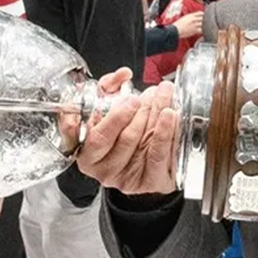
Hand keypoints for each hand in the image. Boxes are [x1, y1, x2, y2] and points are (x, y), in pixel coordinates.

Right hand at [72, 69, 178, 195]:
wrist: (144, 161)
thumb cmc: (122, 132)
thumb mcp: (108, 109)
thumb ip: (109, 89)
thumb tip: (122, 74)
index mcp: (87, 154)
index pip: (96, 138)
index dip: (113, 118)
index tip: (127, 100)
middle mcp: (104, 170)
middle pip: (124, 138)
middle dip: (138, 111)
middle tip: (147, 95)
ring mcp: (127, 180)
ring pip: (142, 143)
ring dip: (154, 115)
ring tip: (162, 96)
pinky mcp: (150, 183)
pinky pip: (159, 156)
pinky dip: (165, 133)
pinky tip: (170, 116)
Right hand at [172, 11, 203, 38]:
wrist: (175, 30)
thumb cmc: (178, 25)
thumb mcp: (184, 18)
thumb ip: (190, 17)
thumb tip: (195, 18)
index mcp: (191, 15)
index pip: (200, 13)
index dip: (204, 15)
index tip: (205, 17)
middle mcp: (194, 19)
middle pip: (203, 18)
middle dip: (205, 20)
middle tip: (207, 22)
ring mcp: (195, 25)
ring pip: (204, 24)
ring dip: (205, 25)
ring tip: (206, 27)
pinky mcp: (195, 30)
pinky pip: (202, 30)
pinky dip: (204, 31)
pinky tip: (204, 32)